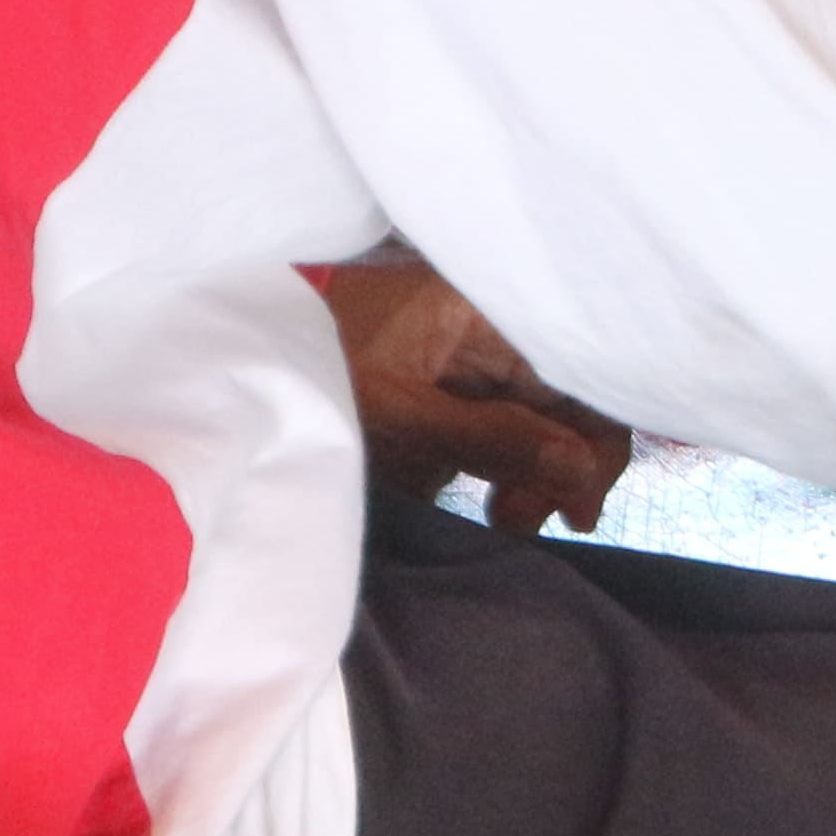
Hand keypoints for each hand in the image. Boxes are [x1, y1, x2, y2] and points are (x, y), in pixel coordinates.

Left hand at [313, 263, 635, 535]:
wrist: (237, 376)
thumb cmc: (314, 379)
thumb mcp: (403, 416)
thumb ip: (497, 440)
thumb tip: (583, 470)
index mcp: (491, 311)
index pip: (584, 371)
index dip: (597, 440)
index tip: (578, 511)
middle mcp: (495, 330)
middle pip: (568, 401)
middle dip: (561, 469)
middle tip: (520, 524)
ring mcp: (473, 361)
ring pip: (541, 423)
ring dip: (535, 477)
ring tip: (501, 521)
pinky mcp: (451, 394)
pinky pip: (505, 431)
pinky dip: (507, 472)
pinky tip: (489, 505)